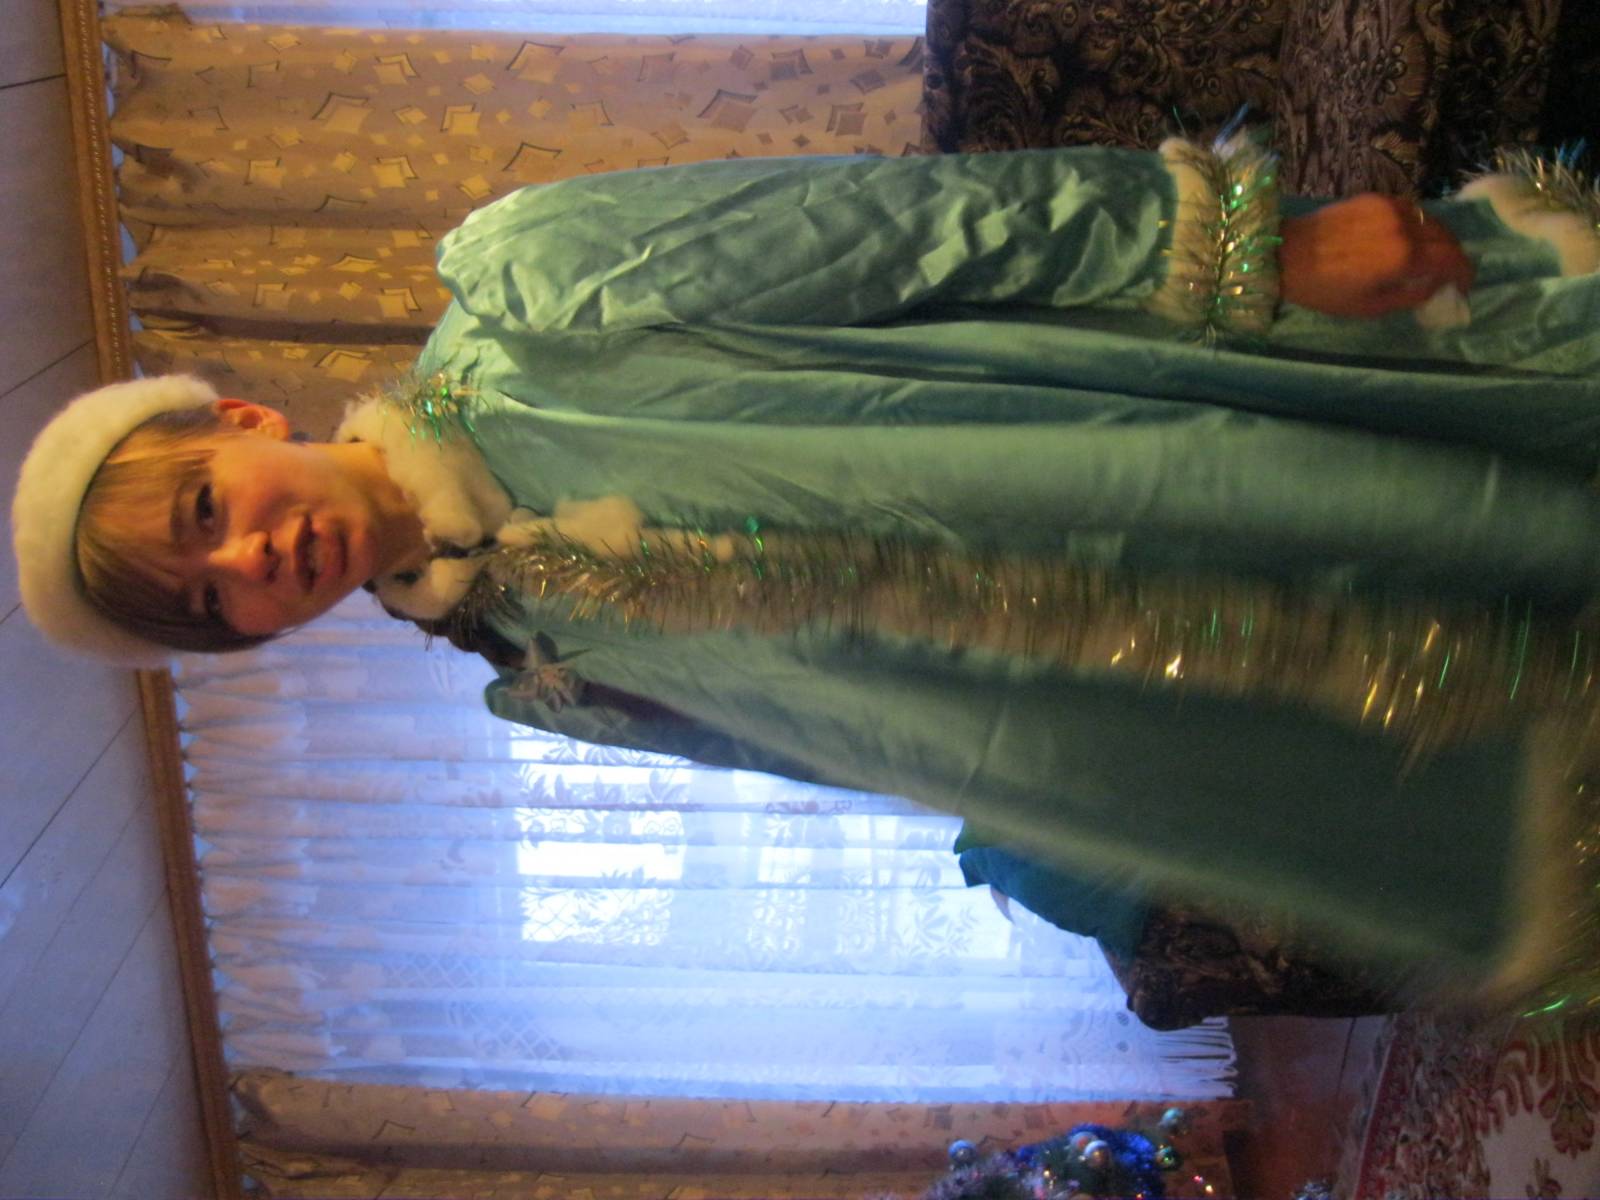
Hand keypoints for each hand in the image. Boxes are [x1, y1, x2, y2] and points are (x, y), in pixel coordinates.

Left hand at [1278, 194, 1474, 318]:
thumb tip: (1437, 284)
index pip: (1454, 259)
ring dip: (1438, 238)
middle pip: (1448, 236)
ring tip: (1430, 257)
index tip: (1462, 287)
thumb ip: (1412, 295)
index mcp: (1404, 255)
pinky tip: (1406, 239)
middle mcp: (1404, 225)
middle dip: (1454, 256)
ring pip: (1430, 220)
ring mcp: (1390, 207)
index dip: (1465, 274)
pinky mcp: (1375, 198)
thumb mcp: (1371, 307)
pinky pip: (1409, 209)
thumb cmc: (1325, 289)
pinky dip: (1417, 225)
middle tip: (1448, 273)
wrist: (1285, 255)